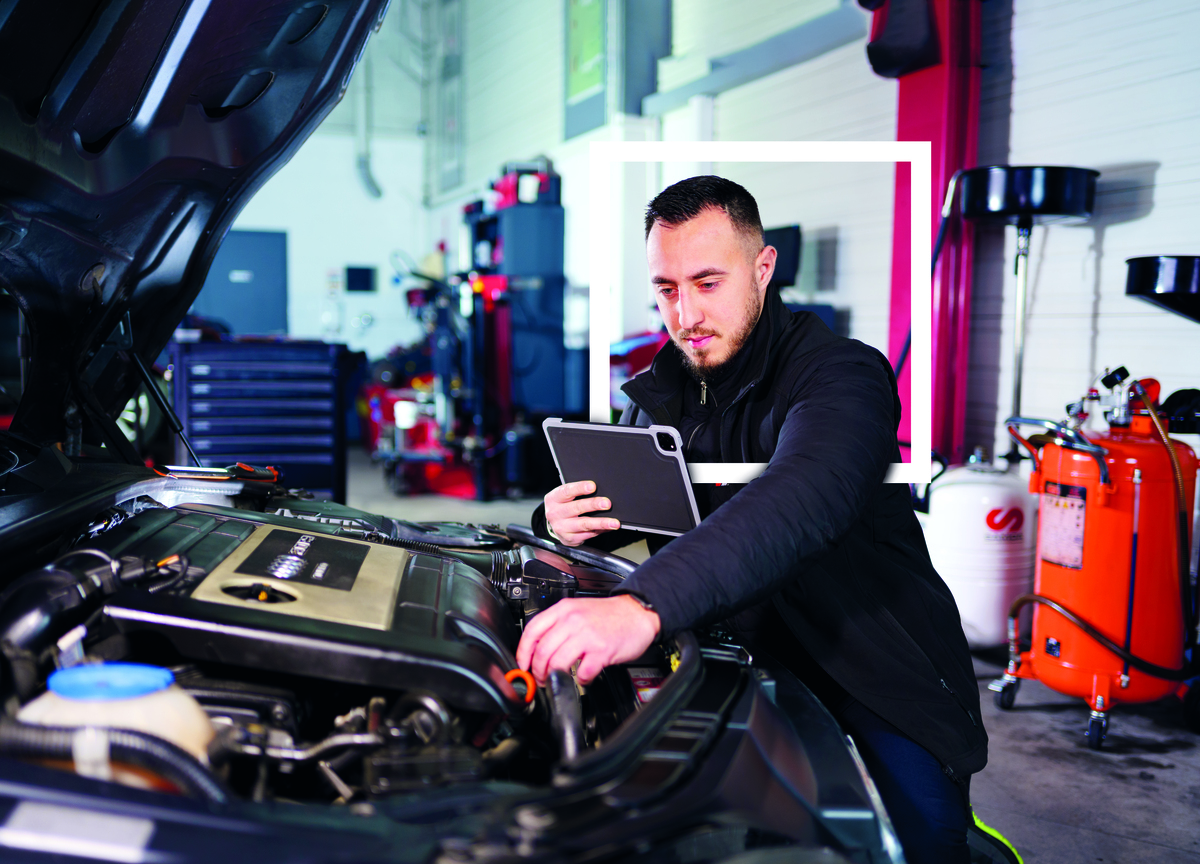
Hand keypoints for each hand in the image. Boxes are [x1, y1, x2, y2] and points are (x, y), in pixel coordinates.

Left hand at [516, 595, 660, 685]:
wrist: (638, 612)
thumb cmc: (610, 614)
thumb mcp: (578, 610)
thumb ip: (559, 624)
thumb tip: (539, 647)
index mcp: (564, 610)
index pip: (533, 630)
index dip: (523, 652)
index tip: (523, 664)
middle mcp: (573, 621)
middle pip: (542, 651)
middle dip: (537, 671)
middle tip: (540, 678)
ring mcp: (587, 636)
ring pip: (557, 663)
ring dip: (553, 678)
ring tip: (557, 680)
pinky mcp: (601, 651)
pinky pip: (582, 673)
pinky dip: (580, 680)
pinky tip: (583, 678)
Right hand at [544, 481, 620, 546]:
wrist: (554, 524)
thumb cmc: (563, 506)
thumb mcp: (564, 497)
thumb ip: (577, 492)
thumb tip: (600, 490)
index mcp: (553, 499)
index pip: (566, 491)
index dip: (580, 488)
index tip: (593, 486)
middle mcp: (555, 514)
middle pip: (577, 508)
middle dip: (593, 505)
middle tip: (607, 503)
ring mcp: (562, 528)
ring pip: (584, 524)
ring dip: (601, 523)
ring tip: (614, 522)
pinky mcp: (570, 539)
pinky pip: (588, 535)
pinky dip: (601, 531)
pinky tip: (609, 528)